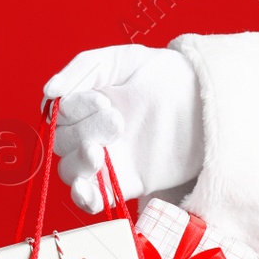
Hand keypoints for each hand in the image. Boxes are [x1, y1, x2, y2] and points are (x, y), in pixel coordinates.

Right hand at [41, 44, 203, 211]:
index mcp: (87, 103)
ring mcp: (108, 160)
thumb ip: (83, 68)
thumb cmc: (169, 76)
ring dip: (78, 163)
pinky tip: (87, 188)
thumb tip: (50, 91)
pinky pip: (93, 199)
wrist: (209, 102)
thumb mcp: (126, 59)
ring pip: (70, 172)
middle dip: (83, 131)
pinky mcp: (125, 182)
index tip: (103, 100)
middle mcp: (92, 132)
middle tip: (118, 120)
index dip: (73, 109)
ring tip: (100, 151)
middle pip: (61, 143)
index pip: (58, 114)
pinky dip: (84, 198)